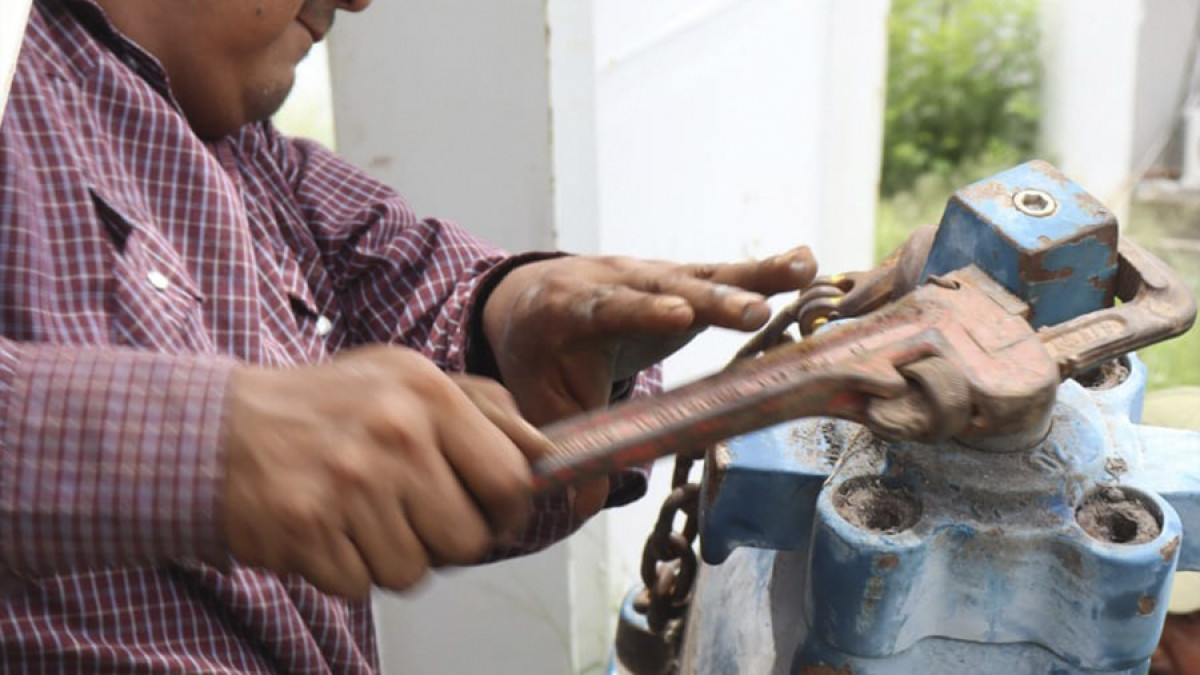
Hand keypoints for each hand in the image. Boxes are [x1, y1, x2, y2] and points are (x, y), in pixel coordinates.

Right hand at [221, 346, 551, 598]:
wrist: (219, 429)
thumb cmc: (328, 406)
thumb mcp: (408, 378)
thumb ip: (484, 408)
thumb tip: (547, 452)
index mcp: (427, 394)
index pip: (509, 479)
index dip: (509, 510)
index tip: (494, 514)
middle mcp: (394, 435)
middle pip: (466, 540)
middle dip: (446, 540)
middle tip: (415, 517)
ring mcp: (348, 485)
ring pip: (413, 571)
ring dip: (392, 556)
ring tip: (362, 517)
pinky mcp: (307, 530)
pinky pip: (360, 586)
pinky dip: (346, 570)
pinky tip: (328, 530)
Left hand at [482, 246, 816, 516]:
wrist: (534, 302)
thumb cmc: (542, 360)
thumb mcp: (545, 402)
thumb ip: (568, 450)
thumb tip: (581, 508)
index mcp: (569, 311)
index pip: (608, 308)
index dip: (643, 311)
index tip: (680, 316)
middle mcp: (613, 282)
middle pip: (665, 289)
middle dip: (710, 302)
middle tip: (755, 311)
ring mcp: (650, 275)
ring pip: (700, 277)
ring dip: (750, 279)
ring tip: (800, 274)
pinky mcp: (679, 277)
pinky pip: (722, 275)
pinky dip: (762, 272)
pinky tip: (806, 264)